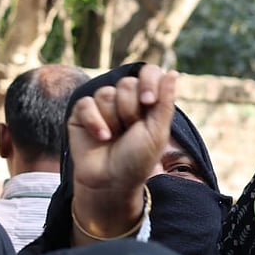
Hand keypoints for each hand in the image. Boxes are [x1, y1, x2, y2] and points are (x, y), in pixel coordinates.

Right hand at [67, 66, 176, 237]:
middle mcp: (125, 99)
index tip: (148, 102)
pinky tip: (101, 138)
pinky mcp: (82, 113)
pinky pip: (87, 104)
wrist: (112, 181)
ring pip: (107, 93)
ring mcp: (102, 105)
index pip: (149, 72)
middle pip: (127, 84)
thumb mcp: (157, 132)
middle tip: (130, 131)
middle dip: (131, 110)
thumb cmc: (138, 159)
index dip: (148, 82)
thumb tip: (173, 73)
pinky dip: (95, 122)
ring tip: (115, 137)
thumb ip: (165, 102)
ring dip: (114, 120)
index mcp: (146, 100)